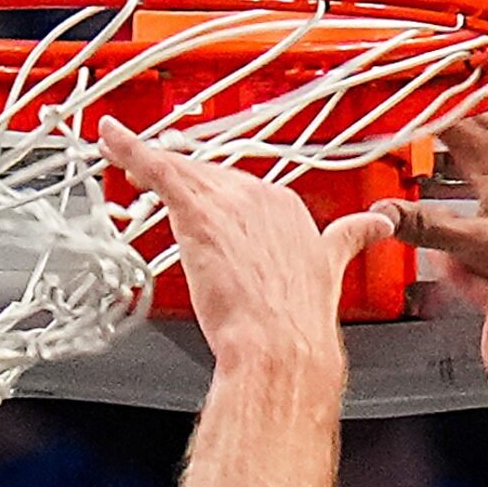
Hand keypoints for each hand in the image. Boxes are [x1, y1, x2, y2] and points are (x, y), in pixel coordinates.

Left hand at [98, 117, 391, 366]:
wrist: (283, 347)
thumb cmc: (297, 323)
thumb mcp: (330, 271)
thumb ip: (349, 239)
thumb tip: (376, 226)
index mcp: (289, 207)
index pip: (241, 187)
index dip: (214, 195)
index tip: (202, 206)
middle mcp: (261, 195)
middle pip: (207, 175)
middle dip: (179, 181)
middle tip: (148, 182)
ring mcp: (229, 201)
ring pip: (179, 169)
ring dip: (146, 162)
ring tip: (120, 157)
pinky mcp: (198, 211)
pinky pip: (157, 168)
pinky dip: (129, 149)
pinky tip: (111, 139)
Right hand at [374, 114, 487, 300]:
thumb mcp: (479, 247)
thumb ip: (429, 228)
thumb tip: (386, 216)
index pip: (444, 121)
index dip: (422, 117)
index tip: (407, 116)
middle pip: (475, 119)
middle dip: (452, 123)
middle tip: (436, 128)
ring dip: (486, 132)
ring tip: (474, 145)